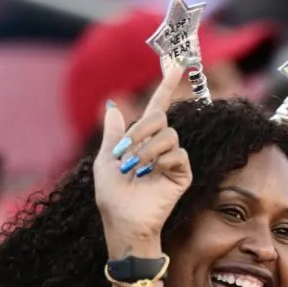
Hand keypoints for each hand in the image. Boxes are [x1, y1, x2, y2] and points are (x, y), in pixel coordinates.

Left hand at [94, 65, 190, 256]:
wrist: (122, 222)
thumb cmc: (112, 196)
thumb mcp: (105, 159)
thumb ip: (113, 134)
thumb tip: (113, 105)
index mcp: (142, 140)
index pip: (158, 108)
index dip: (166, 86)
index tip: (176, 64)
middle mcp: (160, 147)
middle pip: (159, 118)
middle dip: (140, 131)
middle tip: (124, 152)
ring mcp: (173, 160)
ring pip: (169, 135)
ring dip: (146, 149)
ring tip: (134, 168)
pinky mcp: (182, 174)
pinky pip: (177, 154)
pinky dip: (160, 160)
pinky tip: (150, 174)